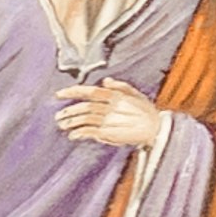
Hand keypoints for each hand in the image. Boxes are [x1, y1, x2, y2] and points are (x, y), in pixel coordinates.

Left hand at [55, 76, 176, 151]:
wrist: (157, 129)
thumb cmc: (147, 112)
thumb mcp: (136, 94)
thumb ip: (121, 86)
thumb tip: (105, 80)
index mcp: (116, 96)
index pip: (90, 92)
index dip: (73, 92)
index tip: (58, 94)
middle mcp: (111, 107)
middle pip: (84, 107)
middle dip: (69, 111)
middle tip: (58, 116)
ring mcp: (109, 120)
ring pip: (84, 119)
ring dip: (71, 122)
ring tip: (62, 125)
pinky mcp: (109, 132)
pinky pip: (89, 131)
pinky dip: (79, 133)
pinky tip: (73, 135)